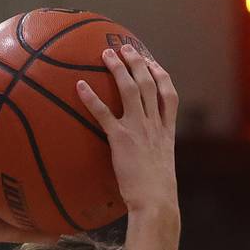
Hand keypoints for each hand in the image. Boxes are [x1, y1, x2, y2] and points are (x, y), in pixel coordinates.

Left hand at [76, 45, 178, 217]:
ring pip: (131, 89)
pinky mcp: (121, 138)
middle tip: (125, 47)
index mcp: (166, 132)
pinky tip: (80, 86)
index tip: (153, 63)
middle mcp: (154, 125)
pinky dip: (91, 98)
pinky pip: (104, 113)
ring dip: (118, 68)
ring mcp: (139, 129)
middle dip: (138, 62)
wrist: (156, 202)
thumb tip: (142, 161)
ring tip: (107, 54)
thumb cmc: (157, 194)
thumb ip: (153, 157)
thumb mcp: (160, 169)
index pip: (169, 96)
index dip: (161, 76)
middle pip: (149, 84)